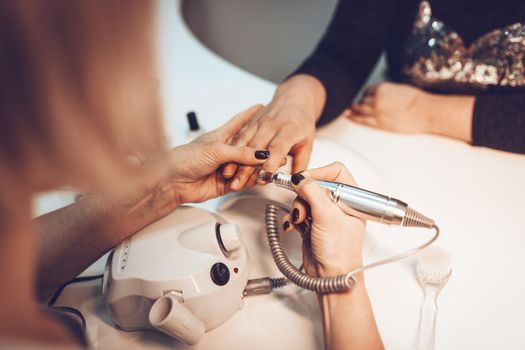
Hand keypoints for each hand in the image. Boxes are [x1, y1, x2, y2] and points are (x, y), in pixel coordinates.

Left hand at [166, 105, 270, 203]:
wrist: (172, 181)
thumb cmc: (185, 159)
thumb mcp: (216, 150)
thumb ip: (240, 153)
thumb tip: (261, 154)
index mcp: (220, 136)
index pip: (239, 122)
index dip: (250, 114)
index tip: (261, 106)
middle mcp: (225, 151)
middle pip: (248, 147)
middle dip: (263, 146)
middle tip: (278, 145)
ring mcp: (226, 168)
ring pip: (248, 166)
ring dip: (260, 166)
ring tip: (275, 163)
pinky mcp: (225, 184)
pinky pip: (244, 181)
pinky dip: (252, 180)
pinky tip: (260, 178)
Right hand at [221, 75, 325, 190]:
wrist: (294, 98)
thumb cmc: (302, 122)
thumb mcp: (308, 143)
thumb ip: (301, 163)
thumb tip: (296, 181)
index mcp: (288, 130)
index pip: (277, 149)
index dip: (269, 165)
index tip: (263, 179)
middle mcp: (272, 125)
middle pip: (256, 149)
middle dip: (245, 168)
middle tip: (238, 184)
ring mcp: (259, 122)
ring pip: (243, 143)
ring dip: (234, 161)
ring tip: (228, 177)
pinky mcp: (251, 122)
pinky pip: (239, 137)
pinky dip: (231, 151)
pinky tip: (226, 163)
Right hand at [282, 162, 365, 276]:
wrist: (331, 278)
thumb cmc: (340, 253)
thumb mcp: (327, 217)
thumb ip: (313, 193)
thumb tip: (301, 178)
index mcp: (352, 199)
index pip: (336, 171)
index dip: (319, 173)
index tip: (305, 179)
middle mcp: (339, 204)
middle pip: (316, 184)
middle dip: (305, 195)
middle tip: (303, 206)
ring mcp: (325, 214)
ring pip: (305, 198)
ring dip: (298, 208)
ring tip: (301, 221)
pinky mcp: (313, 224)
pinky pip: (299, 212)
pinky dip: (294, 218)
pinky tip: (296, 226)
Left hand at [348, 82, 433, 132]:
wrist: (425, 112)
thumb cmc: (417, 100)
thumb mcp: (400, 89)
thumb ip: (388, 91)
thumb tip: (382, 95)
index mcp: (382, 88)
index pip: (368, 90)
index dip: (367, 94)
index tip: (366, 96)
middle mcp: (377, 99)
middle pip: (362, 100)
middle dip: (359, 102)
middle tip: (354, 104)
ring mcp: (377, 112)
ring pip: (359, 110)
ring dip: (353, 110)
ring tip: (348, 111)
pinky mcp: (379, 123)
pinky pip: (362, 121)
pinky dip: (354, 118)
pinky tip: (349, 117)